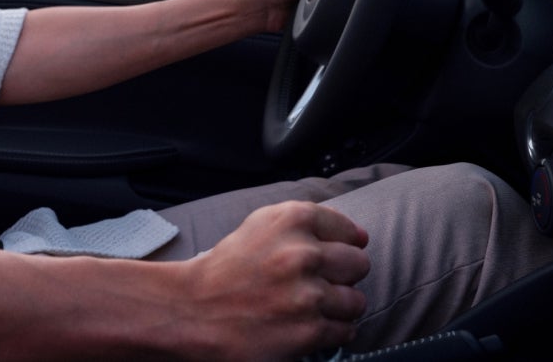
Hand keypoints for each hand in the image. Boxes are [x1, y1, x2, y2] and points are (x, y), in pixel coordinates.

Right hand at [183, 201, 369, 359]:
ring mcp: (308, 295)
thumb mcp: (262, 225)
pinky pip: (346, 330)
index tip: (325, 258)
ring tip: (309, 308)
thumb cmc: (228, 268)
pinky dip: (331, 331)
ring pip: (356, 301)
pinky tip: (306, 325)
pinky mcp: (308, 331)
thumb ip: (307, 223)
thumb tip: (359, 237)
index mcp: (292, 220)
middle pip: (359, 264)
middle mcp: (302, 253)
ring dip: (338, 307)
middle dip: (343, 276)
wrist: (193, 310)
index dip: (340, 246)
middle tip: (315, 284)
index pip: (348, 230)